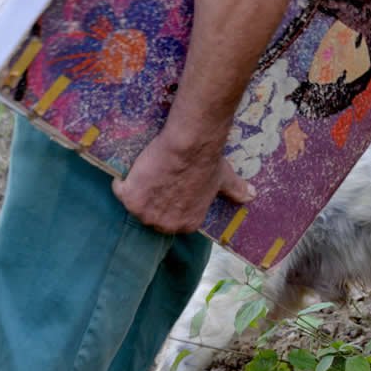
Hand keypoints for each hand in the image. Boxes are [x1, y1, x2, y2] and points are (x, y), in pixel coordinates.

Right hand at [112, 136, 254, 232]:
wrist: (189, 145)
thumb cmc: (208, 161)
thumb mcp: (225, 179)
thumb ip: (236, 191)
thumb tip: (252, 196)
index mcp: (187, 224)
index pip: (172, 217)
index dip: (169, 200)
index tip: (170, 185)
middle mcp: (165, 225)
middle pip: (151, 214)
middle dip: (152, 199)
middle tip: (157, 177)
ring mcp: (145, 214)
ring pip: (134, 204)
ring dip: (136, 190)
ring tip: (146, 172)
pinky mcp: (129, 197)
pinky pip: (119, 189)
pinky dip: (121, 180)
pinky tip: (130, 168)